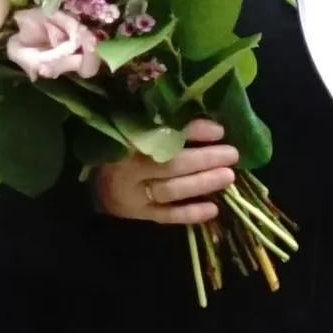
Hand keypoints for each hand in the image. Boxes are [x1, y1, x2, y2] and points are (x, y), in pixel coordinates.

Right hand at [96, 118, 239, 226]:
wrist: (100, 184)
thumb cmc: (124, 150)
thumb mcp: (133, 130)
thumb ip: (160, 125)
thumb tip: (205, 116)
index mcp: (126, 140)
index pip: (161, 134)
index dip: (192, 132)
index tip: (219, 130)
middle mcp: (128, 169)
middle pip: (170, 165)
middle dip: (204, 160)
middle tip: (232, 155)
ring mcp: (134, 194)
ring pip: (170, 190)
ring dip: (201, 184)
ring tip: (229, 177)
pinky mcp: (140, 213)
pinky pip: (167, 216)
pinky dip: (190, 213)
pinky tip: (213, 209)